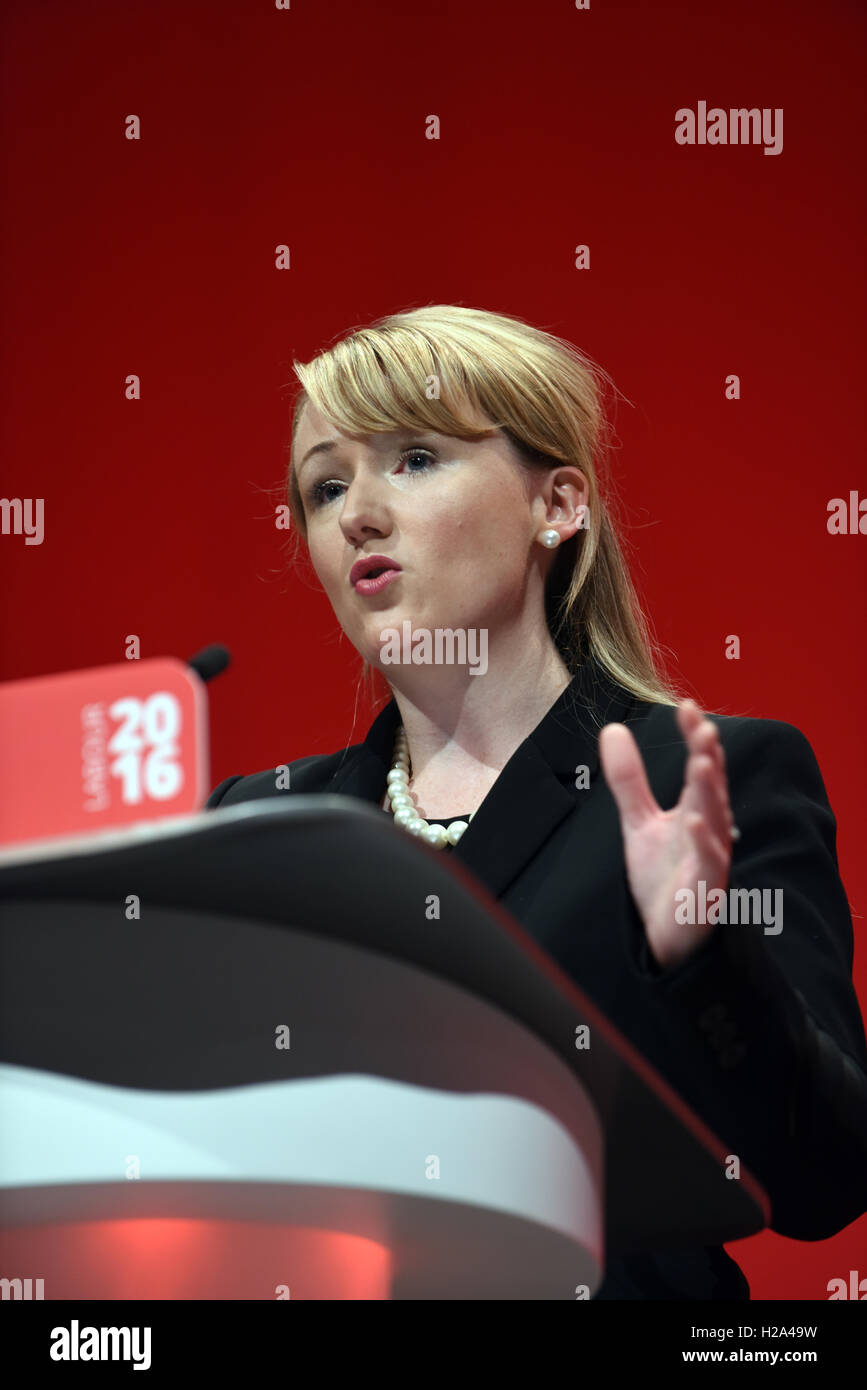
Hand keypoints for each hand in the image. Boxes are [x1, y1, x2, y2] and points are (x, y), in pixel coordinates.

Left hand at [598, 699, 737, 970]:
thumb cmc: (663, 876)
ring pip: (715, 821)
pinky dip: (704, 843)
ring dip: (709, 791)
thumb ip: (629, 780)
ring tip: (701, 762)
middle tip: (704, 728)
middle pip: (711, 788)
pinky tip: (693, 821)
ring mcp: (711, 860)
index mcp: (697, 811)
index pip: (700, 766)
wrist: (666, 935)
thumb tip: (612, 730)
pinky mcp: (705, 890)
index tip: (687, 707)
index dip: (695, 737)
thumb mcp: (639, 821)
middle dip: (708, 757)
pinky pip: (709, 864)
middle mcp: (709, 830)